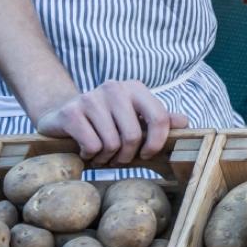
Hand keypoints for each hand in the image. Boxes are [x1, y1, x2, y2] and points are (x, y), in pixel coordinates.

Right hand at [34, 80, 190, 165]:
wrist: (62, 115)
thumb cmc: (105, 122)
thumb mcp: (133, 118)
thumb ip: (158, 120)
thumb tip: (184, 122)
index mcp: (135, 88)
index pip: (160, 117)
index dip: (157, 143)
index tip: (147, 154)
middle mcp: (114, 88)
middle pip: (133, 136)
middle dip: (127, 156)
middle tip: (118, 159)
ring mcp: (91, 98)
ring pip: (111, 144)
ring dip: (106, 158)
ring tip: (101, 154)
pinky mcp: (71, 112)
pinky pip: (92, 146)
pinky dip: (89, 156)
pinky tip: (85, 150)